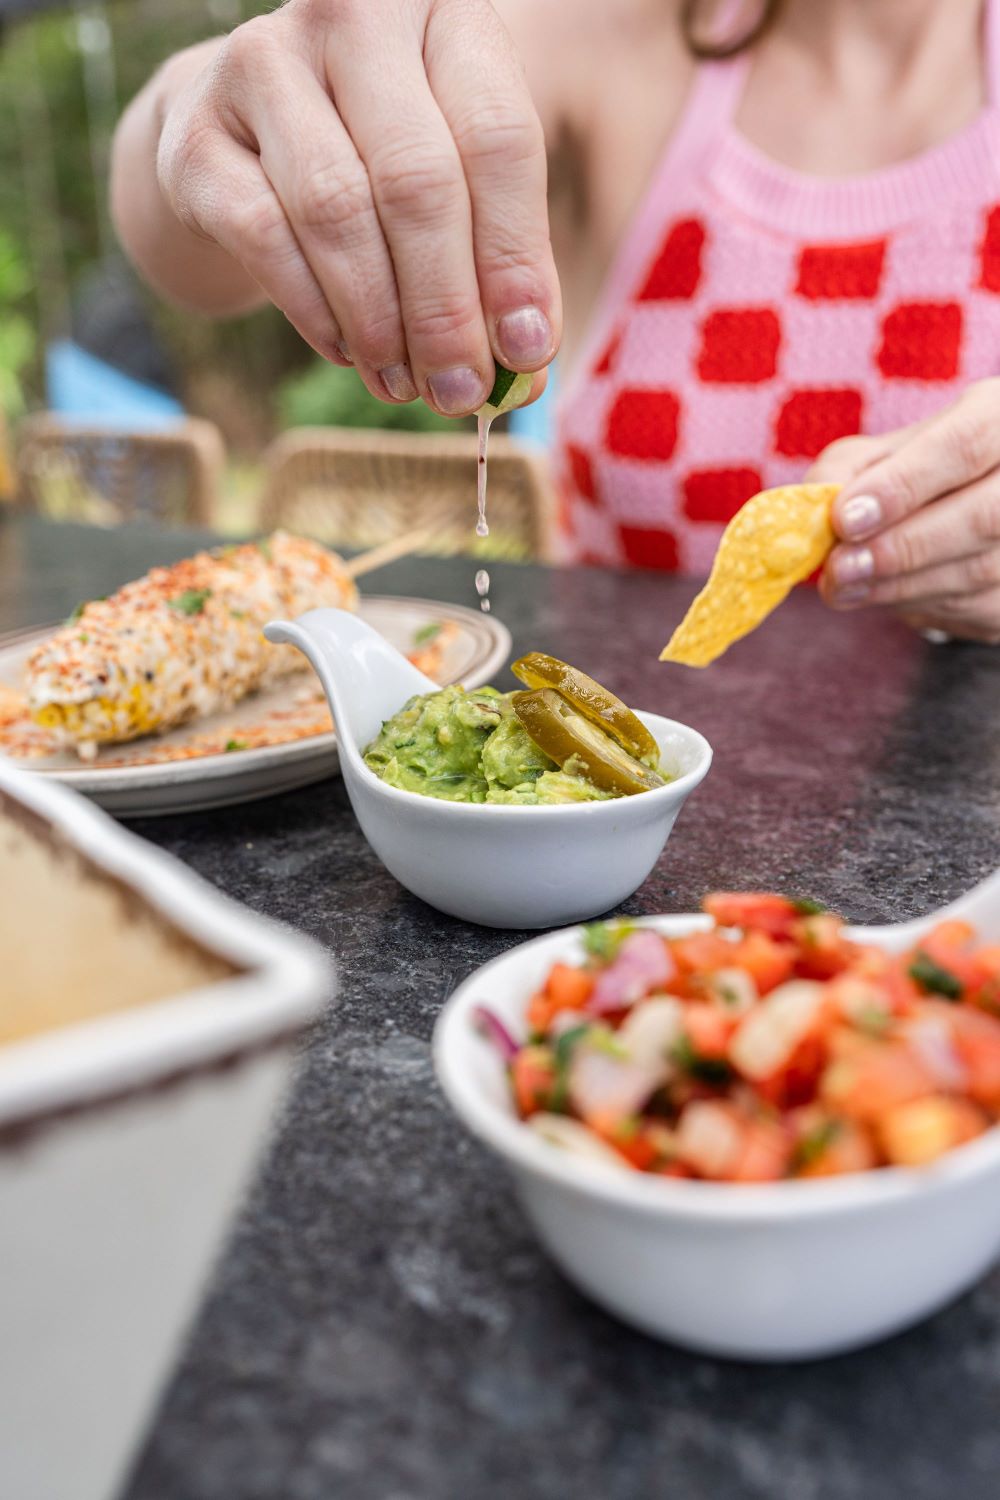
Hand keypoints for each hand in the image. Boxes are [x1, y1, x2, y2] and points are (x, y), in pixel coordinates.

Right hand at [136, 0, 559, 413]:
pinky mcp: (196, 134)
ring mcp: (262, 63)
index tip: (526, 349)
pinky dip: (316, 312)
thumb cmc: (375, 160)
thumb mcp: (455, 182)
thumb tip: (525, 363)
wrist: (239, 138)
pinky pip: (267, 238)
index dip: (516, 257)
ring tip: (406, 383)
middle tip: (460, 389)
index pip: (498, 139)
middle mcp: (351, 16)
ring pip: (339, 213)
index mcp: (442, 11)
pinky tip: (348, 350)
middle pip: (417, 181)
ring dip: (381, 321)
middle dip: (445, 307)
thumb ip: (497, 260)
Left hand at [809, 379, 999, 641]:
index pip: (966, 443)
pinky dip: (920, 607)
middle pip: (983, 516)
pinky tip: (884, 595)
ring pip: (978, 571)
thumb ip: (843, 472)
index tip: (845, 518)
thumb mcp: (879, 454)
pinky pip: (975, 610)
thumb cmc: (917, 472)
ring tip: (843, 587)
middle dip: (900, 548)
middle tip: (838, 569)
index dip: (905, 484)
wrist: (965, 506)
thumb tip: (812, 514)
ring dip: (900, 587)